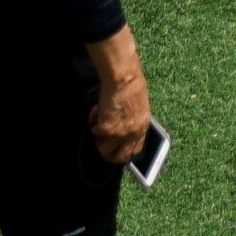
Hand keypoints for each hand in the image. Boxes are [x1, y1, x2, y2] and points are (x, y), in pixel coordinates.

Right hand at [85, 40, 155, 165]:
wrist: (124, 77)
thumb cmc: (132, 84)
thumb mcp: (139, 106)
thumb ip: (133, 119)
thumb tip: (123, 125)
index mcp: (143, 126)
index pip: (135, 151)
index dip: (122, 152)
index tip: (114, 147)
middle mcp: (134, 133)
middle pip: (120, 158)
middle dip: (107, 152)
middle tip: (101, 139)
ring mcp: (121, 133)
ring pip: (104, 150)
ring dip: (98, 137)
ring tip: (98, 121)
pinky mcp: (108, 129)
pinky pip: (94, 132)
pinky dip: (92, 122)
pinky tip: (96, 110)